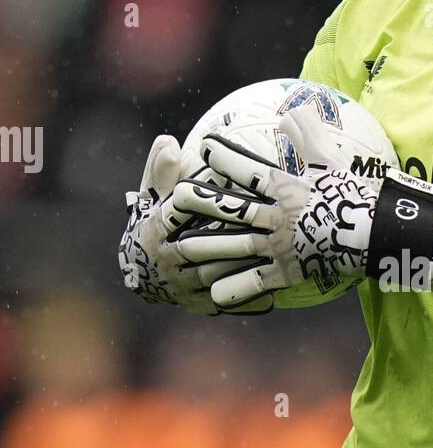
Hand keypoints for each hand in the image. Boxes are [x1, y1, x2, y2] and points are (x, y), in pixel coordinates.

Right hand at [118, 134, 274, 313]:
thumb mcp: (152, 194)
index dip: (205, 201)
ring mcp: (182, 287)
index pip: (176, 213)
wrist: (141, 271)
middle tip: (265, 225)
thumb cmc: (154, 220)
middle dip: (231, 237)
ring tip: (277, 255)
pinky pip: (226, 301)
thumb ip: (161, 169)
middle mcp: (165, 260)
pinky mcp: (198, 304)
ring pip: (216, 275)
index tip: (234, 187)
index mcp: (153, 229)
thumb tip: (168, 142)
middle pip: (200, 247)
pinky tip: (273, 289)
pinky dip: (248, 297)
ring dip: (244, 267)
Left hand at [170, 105, 432, 309]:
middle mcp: (278, 217)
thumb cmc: (359, 196)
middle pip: (232, 209)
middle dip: (202, 204)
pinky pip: (257, 283)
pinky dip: (236, 289)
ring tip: (180, 249)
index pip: (251, 170)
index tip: (203, 146)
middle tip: (174, 198)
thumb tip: (295, 110)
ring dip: (207, 248)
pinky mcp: (290, 272)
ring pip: (236, 246)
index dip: (226, 158)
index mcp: (288, 189)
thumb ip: (309, 138)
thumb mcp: (333, 165)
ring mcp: (282, 246)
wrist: (380, 236)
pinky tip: (213, 295)